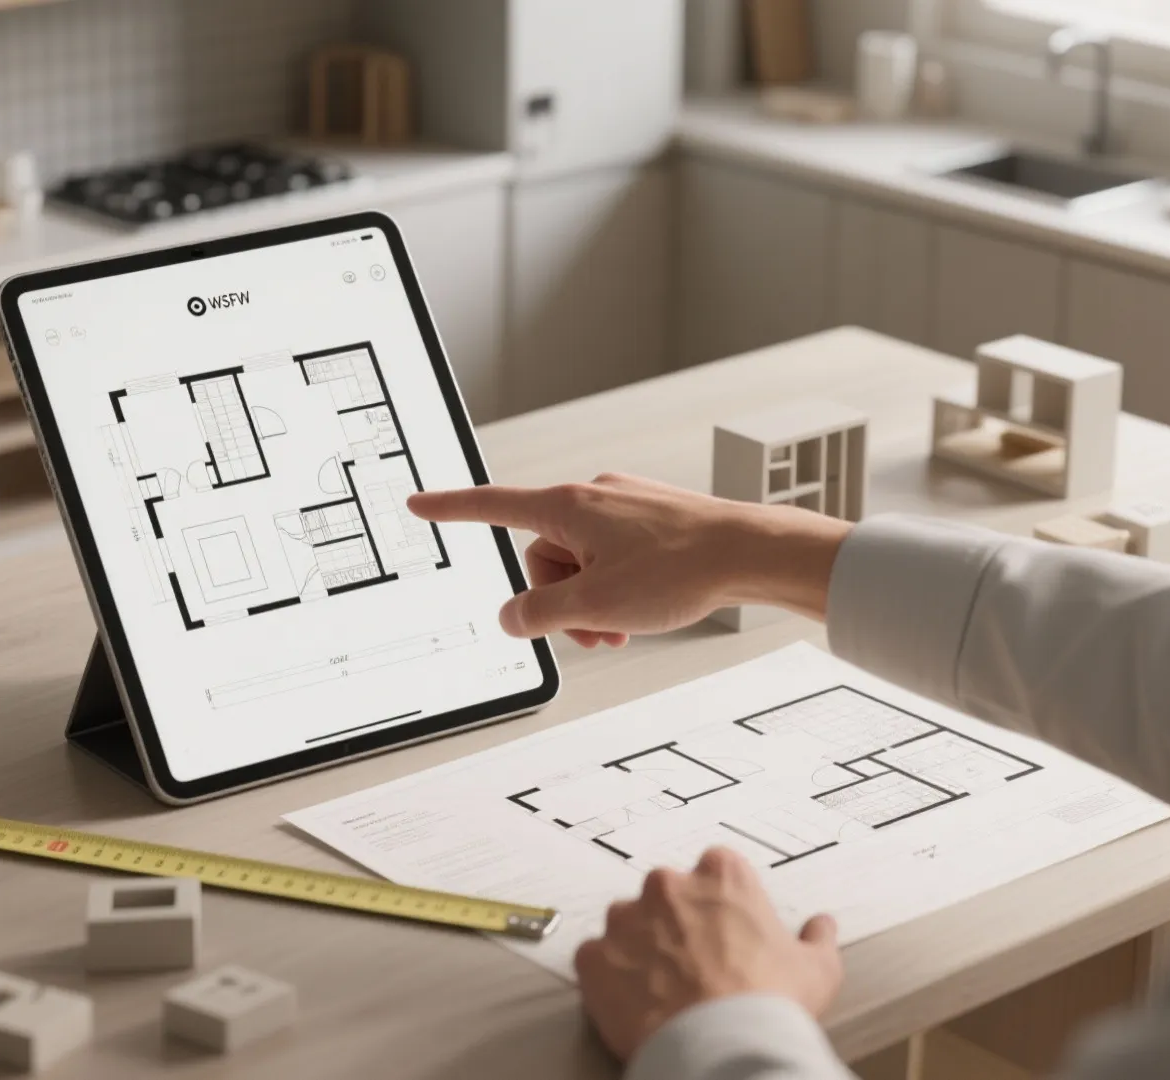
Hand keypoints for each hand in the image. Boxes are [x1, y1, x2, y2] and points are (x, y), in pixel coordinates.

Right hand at [407, 474, 850, 647]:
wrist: (749, 553)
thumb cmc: (680, 568)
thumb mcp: (594, 605)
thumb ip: (539, 614)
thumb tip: (513, 617)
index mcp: (568, 506)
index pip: (493, 506)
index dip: (451, 509)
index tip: (420, 504)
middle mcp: (592, 497)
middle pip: (543, 556)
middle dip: (560, 599)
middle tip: (594, 630)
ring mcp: (624, 507)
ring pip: (581, 562)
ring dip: (591, 601)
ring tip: (622, 627)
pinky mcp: (651, 520)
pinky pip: (613, 558)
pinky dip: (617, 589)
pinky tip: (642, 610)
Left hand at [575, 847, 843, 1060]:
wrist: (723, 1047)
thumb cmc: (771, 1003)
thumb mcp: (817, 968)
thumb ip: (817, 938)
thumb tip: (822, 926)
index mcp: (721, 875)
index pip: (715, 870)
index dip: (720, 904)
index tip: (725, 930)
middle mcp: (667, 885)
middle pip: (666, 895)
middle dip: (675, 923)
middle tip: (694, 964)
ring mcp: (624, 920)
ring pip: (626, 925)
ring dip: (639, 948)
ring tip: (661, 988)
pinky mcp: (593, 958)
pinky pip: (595, 961)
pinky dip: (608, 978)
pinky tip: (633, 1004)